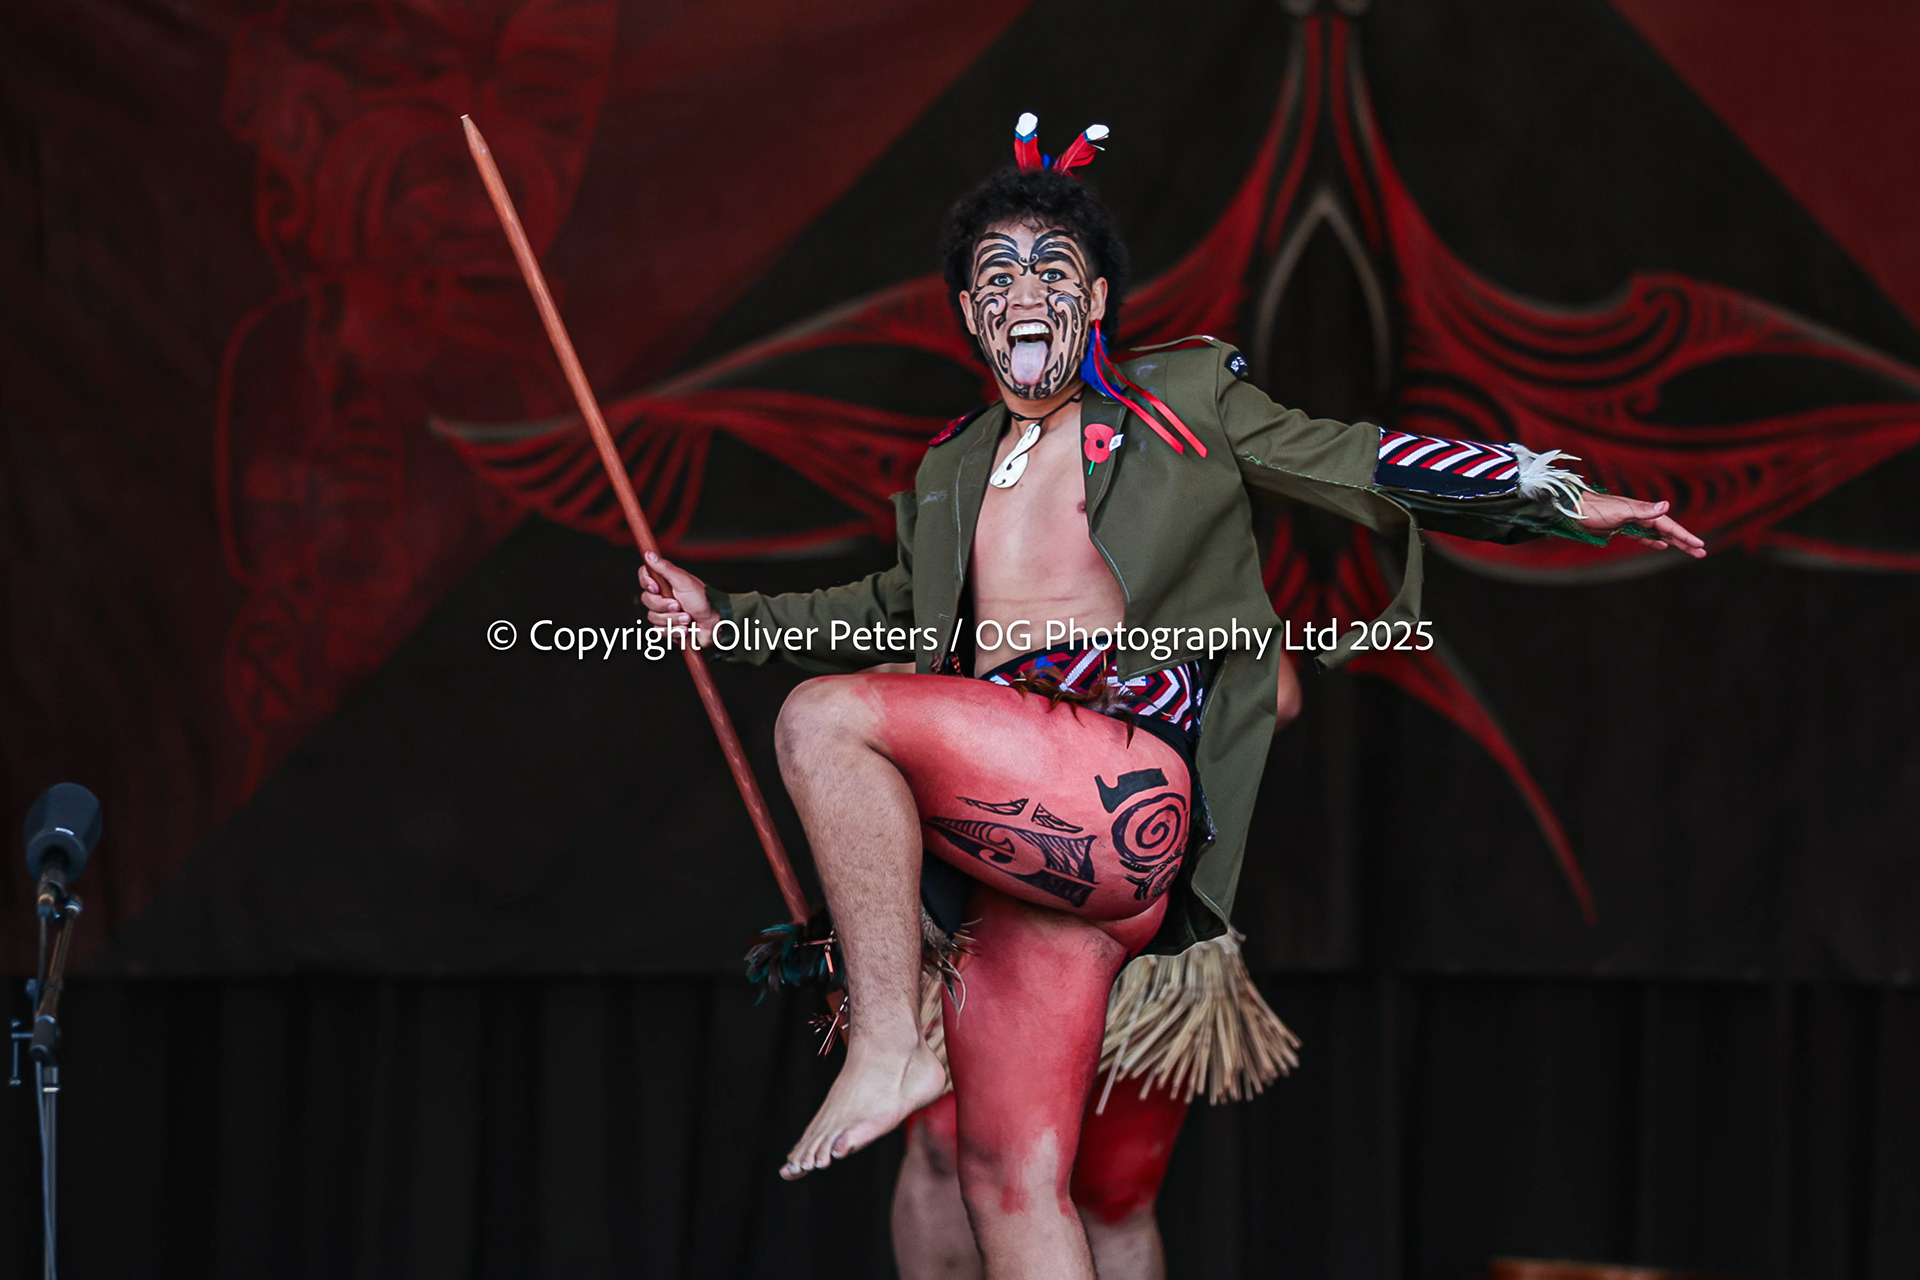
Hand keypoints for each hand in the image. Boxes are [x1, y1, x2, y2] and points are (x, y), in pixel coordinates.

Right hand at [638, 551, 719, 646]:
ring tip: (688, 618)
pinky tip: (686, 628)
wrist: (715, 623)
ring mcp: (665, 612)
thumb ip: (665, 567)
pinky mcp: (668, 627)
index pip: (644, 577)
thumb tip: (649, 554)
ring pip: (653, 618)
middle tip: (679, 605)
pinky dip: (674, 631)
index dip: (647, 583)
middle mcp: (663, 596)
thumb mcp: (683, 581)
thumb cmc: (704, 600)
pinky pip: (660, 631)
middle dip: (665, 606)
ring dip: (672, 620)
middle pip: (647, 600)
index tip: (656, 588)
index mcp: (666, 582)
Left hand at [1574, 493, 1705, 557]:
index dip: (1684, 536)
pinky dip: (1654, 541)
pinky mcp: (1622, 530)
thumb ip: (1644, 510)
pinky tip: (1662, 545)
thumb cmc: (1596, 510)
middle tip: (1701, 552)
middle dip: (1684, 541)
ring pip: (1658, 534)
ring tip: (1689, 550)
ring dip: (1673, 542)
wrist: (1574, 511)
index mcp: (1644, 512)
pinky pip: (1644, 537)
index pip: (1669, 525)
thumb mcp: (1620, 511)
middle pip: (1668, 531)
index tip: (1699, 545)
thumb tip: (1666, 506)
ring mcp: (1632, 523)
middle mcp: (1641, 516)